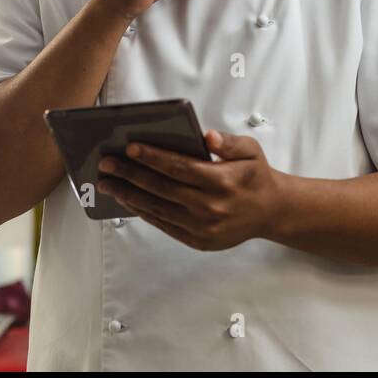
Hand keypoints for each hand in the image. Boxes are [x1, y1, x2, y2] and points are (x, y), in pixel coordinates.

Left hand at [96, 130, 283, 250]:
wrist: (270, 212)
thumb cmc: (255, 176)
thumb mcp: (251, 151)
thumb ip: (228, 143)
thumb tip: (206, 136)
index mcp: (223, 182)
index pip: (180, 167)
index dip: (153, 157)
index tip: (130, 147)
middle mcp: (211, 207)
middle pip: (162, 188)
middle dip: (130, 174)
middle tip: (106, 164)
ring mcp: (203, 227)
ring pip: (157, 208)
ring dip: (129, 195)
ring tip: (108, 184)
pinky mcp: (198, 240)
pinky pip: (164, 224)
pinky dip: (143, 212)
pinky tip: (128, 200)